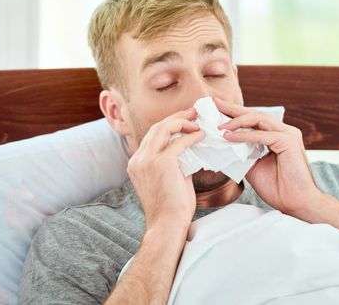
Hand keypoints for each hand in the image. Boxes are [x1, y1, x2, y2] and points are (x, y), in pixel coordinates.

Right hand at [127, 108, 204, 229]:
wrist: (168, 225)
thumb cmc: (171, 207)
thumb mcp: (168, 179)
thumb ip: (173, 162)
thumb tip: (189, 148)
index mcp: (136, 163)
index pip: (152, 135)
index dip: (169, 124)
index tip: (185, 120)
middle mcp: (138, 159)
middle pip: (157, 127)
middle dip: (176, 117)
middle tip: (194, 113)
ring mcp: (147, 160)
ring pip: (164, 128)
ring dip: (183, 122)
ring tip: (198, 122)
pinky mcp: (162, 163)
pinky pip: (179, 142)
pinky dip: (191, 136)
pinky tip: (201, 136)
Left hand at [214, 98, 323, 219]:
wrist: (296, 203)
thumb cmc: (278, 188)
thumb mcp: (253, 166)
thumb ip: (243, 153)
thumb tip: (224, 145)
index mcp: (277, 135)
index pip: (253, 120)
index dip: (234, 114)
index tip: (216, 109)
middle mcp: (284, 131)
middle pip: (254, 114)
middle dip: (233, 109)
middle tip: (215, 102)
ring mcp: (288, 134)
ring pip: (258, 119)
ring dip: (236, 121)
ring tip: (218, 125)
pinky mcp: (288, 142)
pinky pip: (261, 135)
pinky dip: (244, 136)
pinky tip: (229, 136)